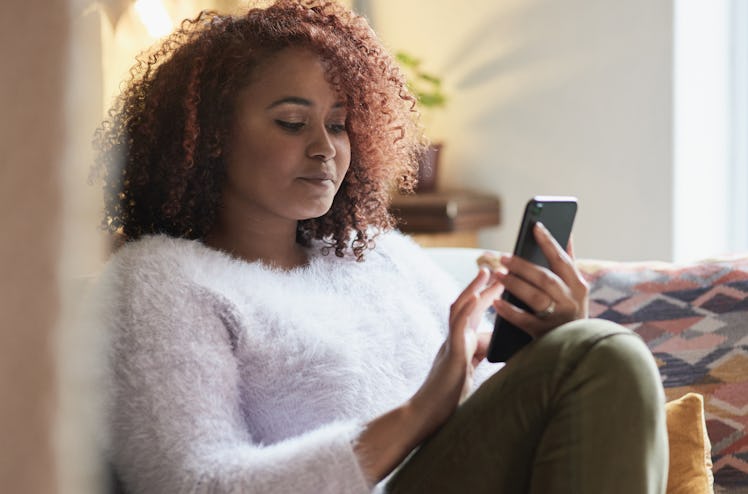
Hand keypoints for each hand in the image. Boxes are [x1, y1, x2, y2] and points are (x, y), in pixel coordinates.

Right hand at [408, 268, 502, 435]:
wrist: (425, 416)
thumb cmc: (446, 400)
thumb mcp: (467, 373)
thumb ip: (476, 358)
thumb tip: (493, 348)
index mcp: (458, 345)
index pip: (473, 316)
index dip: (485, 299)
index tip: (498, 283)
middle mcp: (452, 340)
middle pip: (466, 306)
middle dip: (481, 287)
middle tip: (496, 269)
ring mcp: (450, 345)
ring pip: (460, 310)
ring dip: (474, 289)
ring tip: (487, 273)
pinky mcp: (451, 354)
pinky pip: (457, 327)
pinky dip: (467, 309)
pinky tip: (477, 297)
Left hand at [493, 222, 588, 337]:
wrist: (577, 349)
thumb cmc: (570, 312)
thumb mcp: (575, 289)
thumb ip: (569, 263)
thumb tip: (568, 233)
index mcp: (578, 285)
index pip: (561, 259)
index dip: (549, 241)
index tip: (535, 225)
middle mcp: (571, 301)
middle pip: (545, 278)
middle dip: (523, 266)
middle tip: (503, 257)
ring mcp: (559, 319)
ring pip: (535, 297)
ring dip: (515, 284)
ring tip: (498, 274)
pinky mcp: (546, 335)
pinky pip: (525, 320)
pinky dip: (509, 311)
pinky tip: (496, 302)